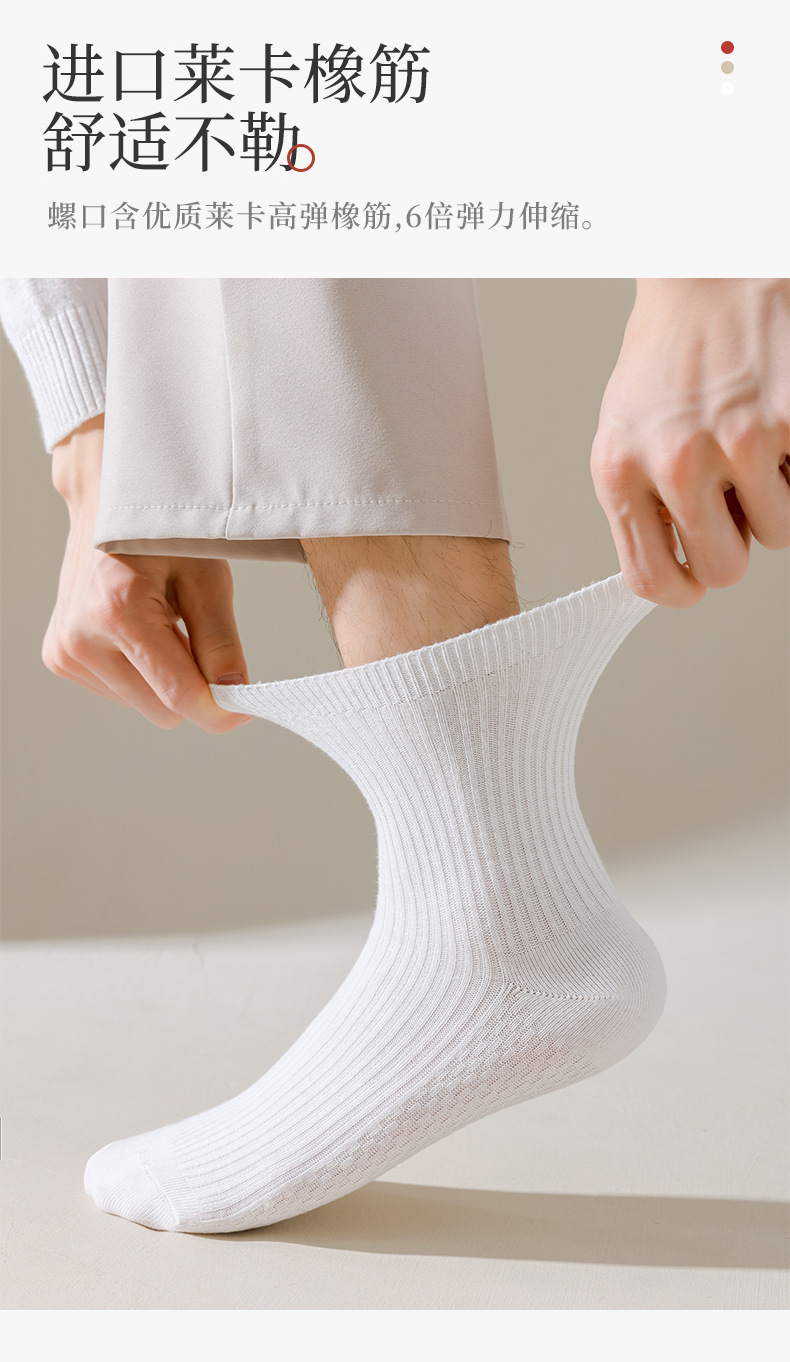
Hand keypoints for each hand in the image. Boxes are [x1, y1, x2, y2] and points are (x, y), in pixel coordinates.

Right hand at [43, 416, 250, 731]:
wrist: (105, 504)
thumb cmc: (159, 533)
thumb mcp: (206, 577)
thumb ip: (220, 642)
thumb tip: (234, 694)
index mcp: (118, 609)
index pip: (177, 694)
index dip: (219, 711)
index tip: (244, 708)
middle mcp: (81, 637)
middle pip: (162, 710)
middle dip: (191, 686)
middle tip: (198, 637)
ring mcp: (64, 650)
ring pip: (143, 706)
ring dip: (164, 678)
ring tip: (161, 622)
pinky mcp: (60, 658)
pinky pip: (122, 695)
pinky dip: (142, 672)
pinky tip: (138, 629)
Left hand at [590, 278, 789, 607]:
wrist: (708, 271)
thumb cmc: (667, 354)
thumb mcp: (625, 431)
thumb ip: (638, 502)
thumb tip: (668, 569)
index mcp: (620, 469)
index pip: (651, 579)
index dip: (682, 587)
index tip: (695, 575)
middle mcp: (675, 460)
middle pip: (724, 570)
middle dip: (734, 540)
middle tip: (732, 496)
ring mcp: (740, 440)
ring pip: (778, 534)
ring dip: (774, 499)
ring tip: (753, 445)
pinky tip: (778, 421)